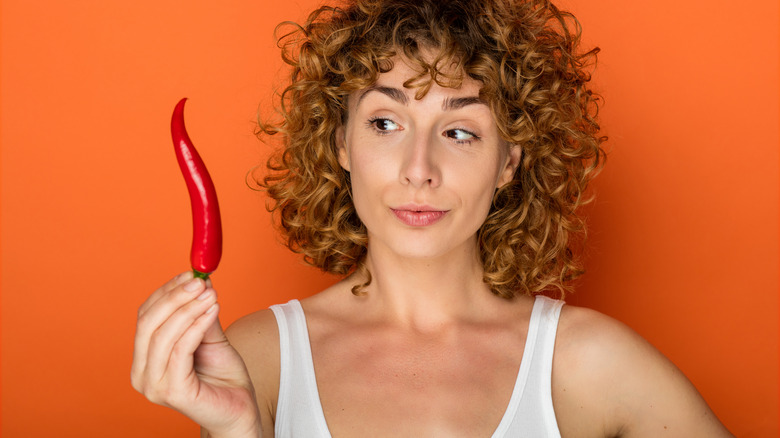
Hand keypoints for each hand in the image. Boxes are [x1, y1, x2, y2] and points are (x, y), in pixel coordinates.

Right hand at [131, 272, 260, 436]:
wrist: (239, 409)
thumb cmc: (222, 377)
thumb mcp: (209, 337)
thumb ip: (199, 314)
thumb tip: (200, 281)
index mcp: (143, 360)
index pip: (145, 316)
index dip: (166, 292)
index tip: (189, 273)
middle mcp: (141, 375)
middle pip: (149, 323)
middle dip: (175, 297)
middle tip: (200, 280)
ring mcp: (154, 386)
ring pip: (164, 335)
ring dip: (189, 308)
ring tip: (211, 294)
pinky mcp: (173, 392)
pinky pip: (181, 350)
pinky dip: (196, 325)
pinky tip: (213, 310)